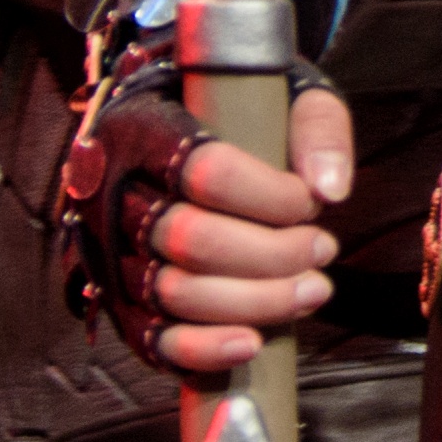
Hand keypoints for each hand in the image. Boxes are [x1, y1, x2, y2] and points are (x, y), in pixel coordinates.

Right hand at [131, 87, 354, 374]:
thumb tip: (329, 189)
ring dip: (256, 302)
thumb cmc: (236, 112)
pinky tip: (252, 343)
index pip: (206, 172)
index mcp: (146, 131)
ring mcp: (112, 253)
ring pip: (177, 294)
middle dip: (273, 255)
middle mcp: (115, 194)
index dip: (271, 197)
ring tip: (311, 290)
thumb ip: (316, 127)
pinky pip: (153, 340)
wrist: (178, 122)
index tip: (310, 202)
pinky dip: (204, 349)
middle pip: (193, 240)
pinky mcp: (121, 302)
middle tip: (323, 248)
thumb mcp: (283, 92)